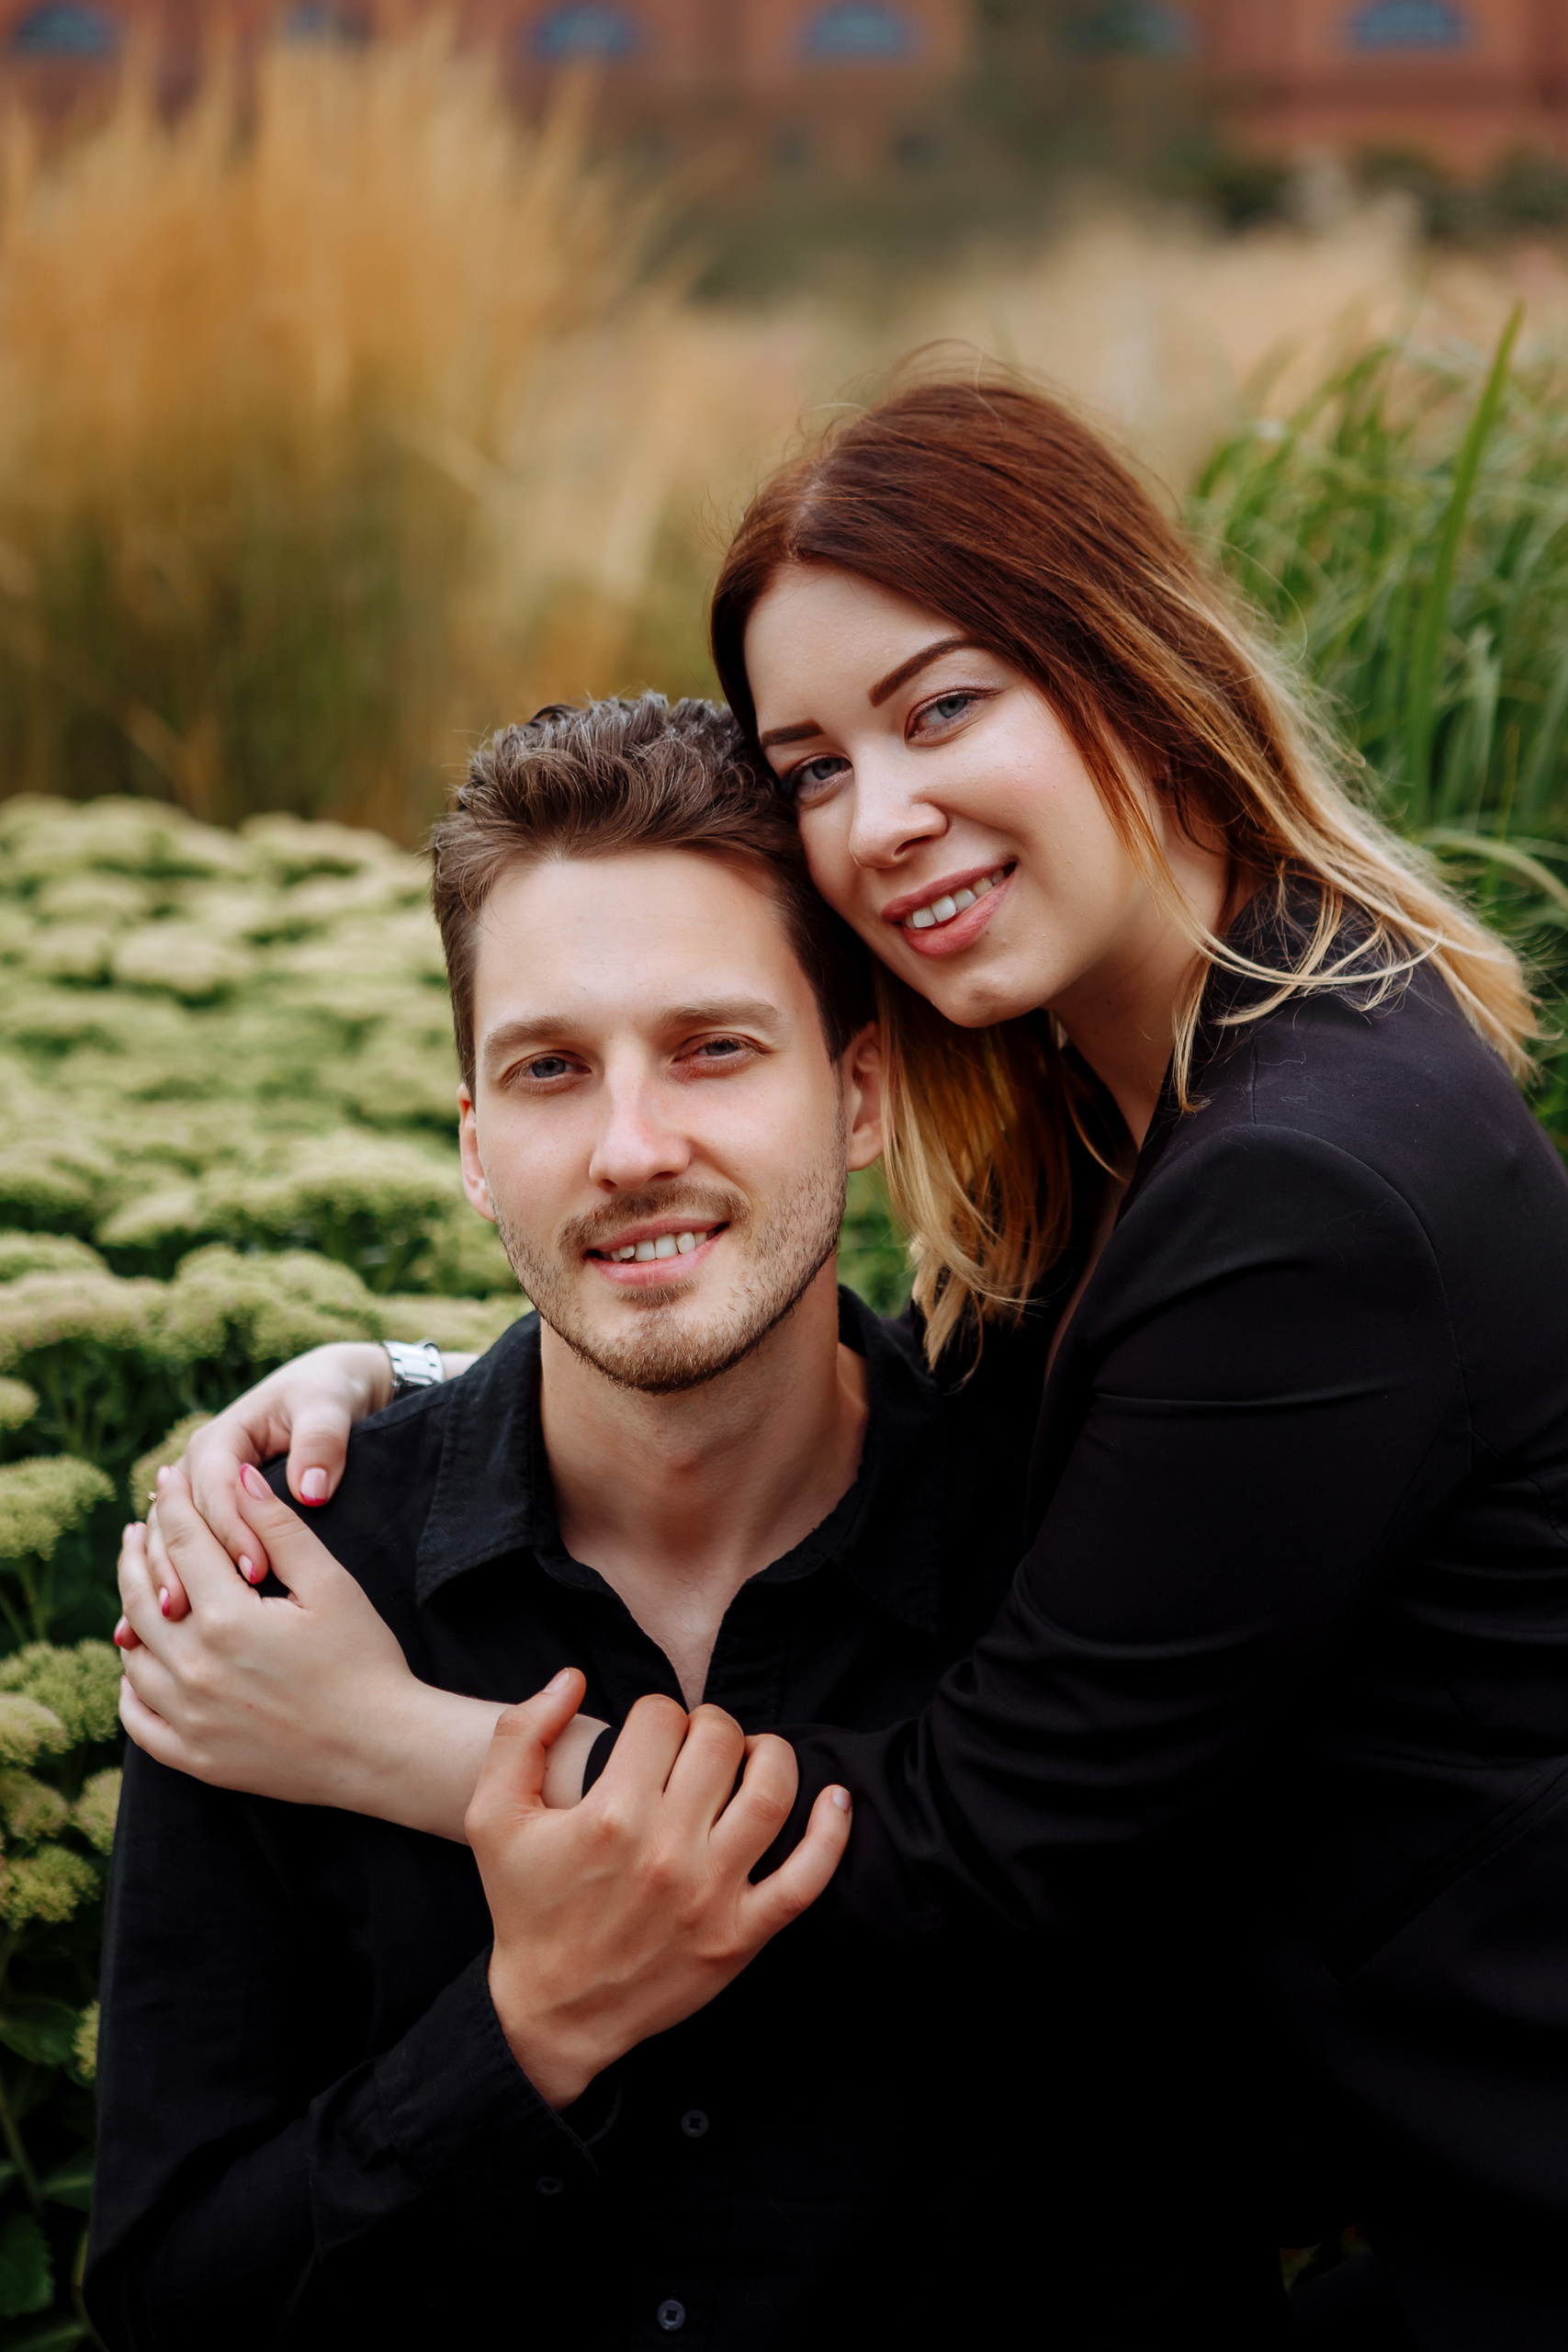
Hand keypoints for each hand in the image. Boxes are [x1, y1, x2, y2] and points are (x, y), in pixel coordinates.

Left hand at [116, 1464, 509, 1838]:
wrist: (382, 1750)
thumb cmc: (365, 1662)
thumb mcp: (330, 1585)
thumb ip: (280, 1529)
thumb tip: (239, 1477)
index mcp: (228, 1618)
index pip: (183, 1545)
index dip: (173, 1506)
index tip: (166, 1480)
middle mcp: (194, 1668)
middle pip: (144, 1595)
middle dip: (139, 1553)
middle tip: (138, 1528)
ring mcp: (189, 1717)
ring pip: (135, 1653)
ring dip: (129, 1611)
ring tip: (136, 1585)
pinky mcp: (194, 1756)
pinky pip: (137, 1719)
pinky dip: (130, 1685)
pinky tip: (138, 1663)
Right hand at [120, 1345, 393, 1632]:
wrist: (333, 1391)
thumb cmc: (330, 1394)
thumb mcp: (330, 1406)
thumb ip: (322, 1442)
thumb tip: (310, 1490)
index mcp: (220, 1439)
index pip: (214, 1489)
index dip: (231, 1530)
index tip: (257, 1570)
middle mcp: (196, 1470)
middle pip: (177, 1523)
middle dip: (186, 1566)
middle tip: (204, 1611)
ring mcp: (196, 1500)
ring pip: (167, 1544)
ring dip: (170, 1582)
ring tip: (180, 1623)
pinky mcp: (205, 1525)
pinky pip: (178, 1559)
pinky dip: (168, 1589)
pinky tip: (154, 1632)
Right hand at [469, 1688, 851, 2108]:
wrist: (554, 2013)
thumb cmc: (527, 1908)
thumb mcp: (494, 1817)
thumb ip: (520, 1734)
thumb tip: (571, 1677)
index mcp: (610, 1815)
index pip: (660, 1716)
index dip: (653, 1714)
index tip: (646, 1738)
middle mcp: (666, 1851)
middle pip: (719, 1740)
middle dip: (708, 1727)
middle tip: (693, 1748)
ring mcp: (711, 1894)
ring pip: (772, 1790)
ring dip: (769, 1756)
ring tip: (750, 1759)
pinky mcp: (742, 1934)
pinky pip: (808, 1877)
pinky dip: (830, 1832)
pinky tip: (834, 1799)